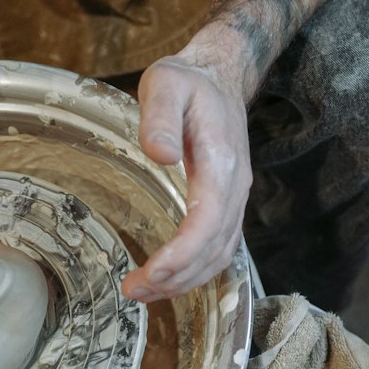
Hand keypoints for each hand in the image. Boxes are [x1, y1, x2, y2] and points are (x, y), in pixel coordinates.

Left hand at [121, 44, 252, 301]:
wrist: (221, 77)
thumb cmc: (188, 82)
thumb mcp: (166, 84)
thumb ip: (161, 117)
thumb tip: (161, 155)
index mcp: (221, 161)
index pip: (207, 220)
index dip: (182, 253)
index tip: (151, 272)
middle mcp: (235, 186)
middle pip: (214, 247)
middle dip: (176, 277)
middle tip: (133, 291)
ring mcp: (235, 197)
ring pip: (220, 254)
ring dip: (186, 280)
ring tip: (144, 292)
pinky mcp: (228, 203)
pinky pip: (220, 247)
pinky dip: (196, 270)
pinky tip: (169, 278)